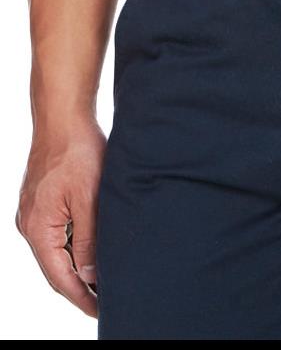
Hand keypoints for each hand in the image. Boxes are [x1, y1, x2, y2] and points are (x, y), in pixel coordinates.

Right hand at [16, 117, 106, 317]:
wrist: (63, 115)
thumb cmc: (77, 151)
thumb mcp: (90, 199)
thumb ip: (89, 240)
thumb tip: (91, 275)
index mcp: (39, 229)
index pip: (60, 278)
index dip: (81, 298)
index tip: (100, 311)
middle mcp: (29, 225)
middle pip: (54, 268)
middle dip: (78, 286)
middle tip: (103, 301)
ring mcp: (31, 212)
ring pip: (54, 251)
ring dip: (74, 265)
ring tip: (100, 279)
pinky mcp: (38, 201)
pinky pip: (53, 233)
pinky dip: (69, 245)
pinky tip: (87, 248)